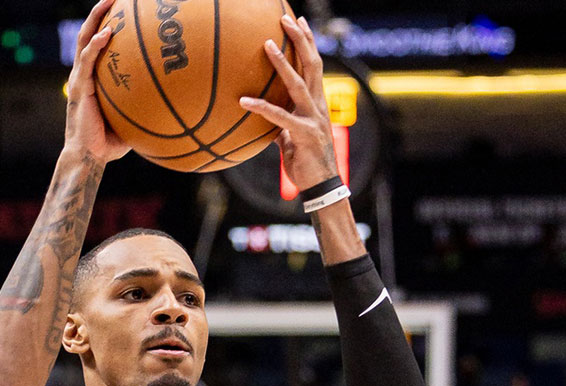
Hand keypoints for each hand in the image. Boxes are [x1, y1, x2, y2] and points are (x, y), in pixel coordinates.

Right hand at [64, 0, 130, 163]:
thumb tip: (177, 101)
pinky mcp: (79, 87)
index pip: (99, 44)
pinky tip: (108, 33)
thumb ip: (146, 105)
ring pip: (85, 40)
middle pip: (90, 33)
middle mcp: (84, 73)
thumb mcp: (133, 119)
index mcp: (94, 78)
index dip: (108, 24)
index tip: (124, 9)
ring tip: (108, 1)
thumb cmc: (111, 143)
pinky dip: (97, 45)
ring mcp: (79, 78)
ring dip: (95, 18)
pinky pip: (88, 60)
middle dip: (100, 11)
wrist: (89, 157)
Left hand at [238, 15, 339, 189]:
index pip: (314, 65)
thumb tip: (264, 119)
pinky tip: (244, 100)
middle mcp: (318, 105)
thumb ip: (280, 125)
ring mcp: (313, 118)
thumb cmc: (305, 162)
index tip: (298, 21)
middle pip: (311, 64)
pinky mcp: (304, 134)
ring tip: (266, 44)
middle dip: (300, 40)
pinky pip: (280, 117)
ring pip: (297, 84)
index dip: (308, 42)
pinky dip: (261, 108)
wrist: (321, 186)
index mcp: (316, 102)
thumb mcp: (290, 138)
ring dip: (282, 63)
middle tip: (285, 19)